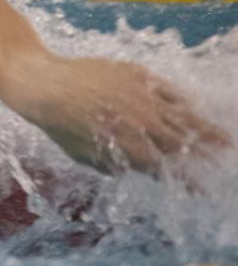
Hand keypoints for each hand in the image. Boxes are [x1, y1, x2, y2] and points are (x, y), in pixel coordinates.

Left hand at [7, 55, 231, 176]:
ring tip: (225, 141)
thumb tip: (130, 170)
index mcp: (127, 146)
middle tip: (222, 161)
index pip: (164, 168)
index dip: (184, 180)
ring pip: (182, 116)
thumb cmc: (58, 124)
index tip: (200, 189)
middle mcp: (139, 123)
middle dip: (204, 155)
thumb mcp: (81, 154)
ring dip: (206, 130)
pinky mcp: (137, 76)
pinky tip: (195, 109)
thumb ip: (109, 165)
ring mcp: (141, 97)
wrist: (45, 84)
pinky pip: (168, 90)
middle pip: (181, 143)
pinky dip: (183, 101)